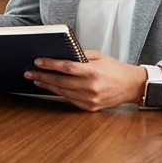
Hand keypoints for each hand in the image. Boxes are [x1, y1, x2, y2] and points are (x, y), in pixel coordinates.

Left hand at [24, 50, 148, 110]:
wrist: (132, 86)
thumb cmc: (115, 68)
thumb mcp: (99, 56)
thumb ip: (80, 56)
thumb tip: (60, 55)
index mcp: (93, 72)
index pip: (66, 67)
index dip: (50, 65)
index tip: (37, 62)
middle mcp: (91, 87)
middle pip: (61, 82)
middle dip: (43, 76)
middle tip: (29, 72)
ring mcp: (91, 99)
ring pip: (63, 92)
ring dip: (48, 86)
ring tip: (37, 79)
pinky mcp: (90, 107)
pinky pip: (70, 99)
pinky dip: (59, 93)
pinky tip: (51, 87)